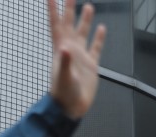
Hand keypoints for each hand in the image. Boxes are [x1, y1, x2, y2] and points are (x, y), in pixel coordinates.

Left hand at [47, 0, 105, 119]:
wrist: (71, 108)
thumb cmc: (63, 94)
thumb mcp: (62, 77)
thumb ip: (64, 62)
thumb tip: (66, 47)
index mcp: (60, 49)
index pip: (56, 25)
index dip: (53, 10)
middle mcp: (70, 49)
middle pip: (69, 24)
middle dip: (69, 8)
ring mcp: (80, 56)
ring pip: (83, 33)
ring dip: (85, 20)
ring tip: (88, 6)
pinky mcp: (90, 64)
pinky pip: (96, 47)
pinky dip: (99, 38)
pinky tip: (102, 29)